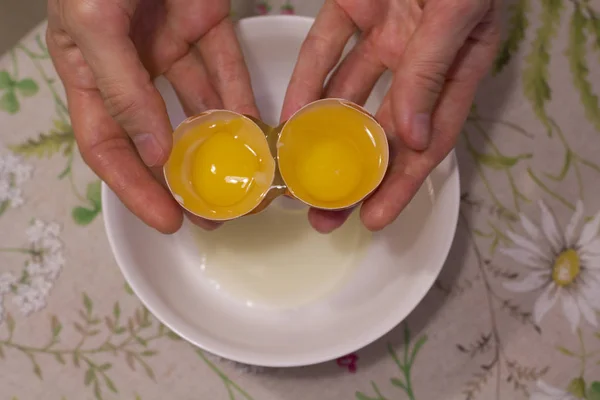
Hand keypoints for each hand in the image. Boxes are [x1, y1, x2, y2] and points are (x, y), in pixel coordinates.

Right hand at [47, 0, 257, 232]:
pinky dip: (242, 98)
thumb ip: (124, 89)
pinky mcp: (205, 22)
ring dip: (222, 144)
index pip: (109, 145)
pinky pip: (227, 68)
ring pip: (198, 106)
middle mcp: (130, 65)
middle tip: (216, 215)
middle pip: (158, 137)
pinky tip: (260, 130)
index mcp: (91, 69)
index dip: (134, 189)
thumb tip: (155, 152)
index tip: (168, 222)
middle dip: (184, 178)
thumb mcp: (96, 22)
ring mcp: (169, 45)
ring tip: (248, 182)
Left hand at [282, 0, 499, 232]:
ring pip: (348, 96)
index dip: (402, 183)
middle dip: (356, 174)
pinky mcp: (351, 6)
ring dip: (323, 136)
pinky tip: (291, 118)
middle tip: (325, 214)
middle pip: (384, 130)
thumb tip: (412, 137)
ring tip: (298, 177)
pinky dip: (306, 82)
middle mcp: (419, 59)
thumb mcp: (457, 11)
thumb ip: (432, 68)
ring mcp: (383, 34)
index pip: (429, 140)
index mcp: (459, 66)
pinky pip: (323, 49)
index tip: (374, 219)